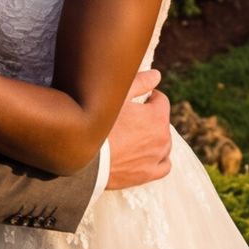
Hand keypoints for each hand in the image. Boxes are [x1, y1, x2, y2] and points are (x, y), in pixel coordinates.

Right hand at [103, 69, 171, 188]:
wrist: (83, 158)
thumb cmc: (99, 125)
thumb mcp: (117, 98)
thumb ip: (140, 83)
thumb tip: (157, 74)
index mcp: (157, 116)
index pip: (160, 99)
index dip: (147, 97)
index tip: (134, 102)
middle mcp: (163, 137)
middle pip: (161, 122)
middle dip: (149, 118)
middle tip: (128, 120)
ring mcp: (157, 157)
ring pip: (164, 143)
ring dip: (153, 138)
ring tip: (133, 137)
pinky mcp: (149, 174)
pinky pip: (164, 165)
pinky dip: (159, 159)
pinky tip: (147, 155)